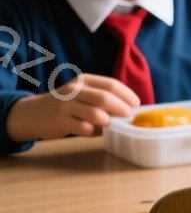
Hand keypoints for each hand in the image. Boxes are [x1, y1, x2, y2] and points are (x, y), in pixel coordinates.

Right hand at [5, 75, 139, 142]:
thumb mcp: (82, 94)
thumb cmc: (66, 105)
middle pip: (105, 98)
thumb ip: (102, 97)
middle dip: (122, 108)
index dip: (127, 95)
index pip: (111, 84)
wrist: (32, 113)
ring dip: (108, 121)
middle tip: (129, 116)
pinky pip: (84, 128)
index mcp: (84, 80)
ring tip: (111, 124)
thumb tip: (131, 108)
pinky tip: (93, 131)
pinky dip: (93, 132)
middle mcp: (74, 90)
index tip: (137, 104)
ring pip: (96, 114)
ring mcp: (65, 106)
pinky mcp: (60, 122)